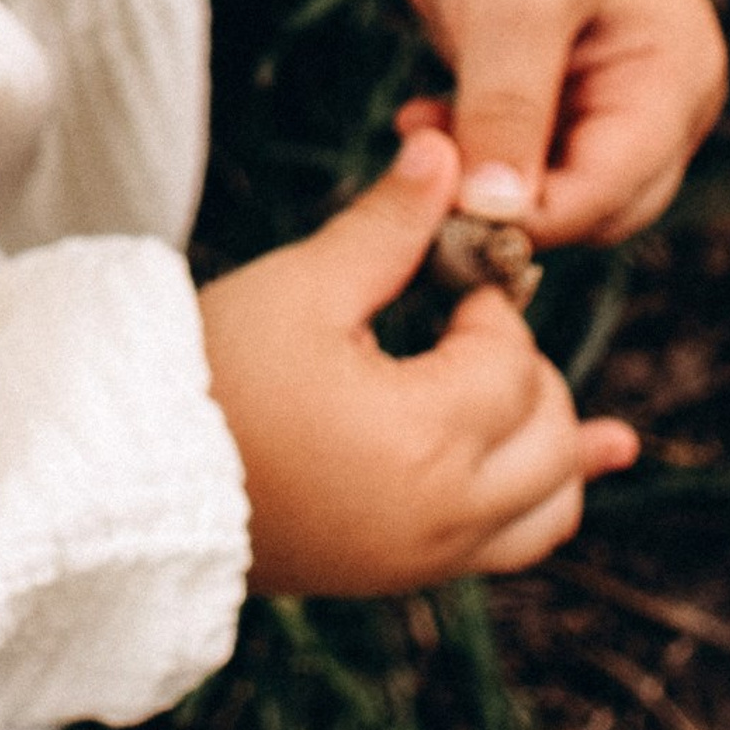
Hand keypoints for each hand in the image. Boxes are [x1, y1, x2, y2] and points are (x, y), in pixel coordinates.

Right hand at [198, 127, 637, 593]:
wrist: (134, 479)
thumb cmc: (212, 375)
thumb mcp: (301, 287)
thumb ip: (387, 226)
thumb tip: (449, 154)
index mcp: (422, 439)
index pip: (510, 359)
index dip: (484, 306)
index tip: (439, 274)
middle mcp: (445, 515)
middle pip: (550, 432)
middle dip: (521, 364)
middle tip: (454, 320)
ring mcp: (429, 557)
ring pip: (555, 503)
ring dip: (553, 437)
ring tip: (519, 381)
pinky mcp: (406, 574)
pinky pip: (518, 545)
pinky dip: (551, 496)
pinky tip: (596, 455)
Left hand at [393, 0, 725, 247]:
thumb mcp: (511, 10)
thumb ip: (507, 114)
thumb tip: (495, 214)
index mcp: (677, 77)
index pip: (615, 190)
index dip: (537, 216)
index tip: (453, 220)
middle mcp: (663, 101)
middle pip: (598, 207)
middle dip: (514, 206)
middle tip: (430, 183)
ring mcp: (616, 100)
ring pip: (559, 191)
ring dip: (488, 181)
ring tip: (423, 134)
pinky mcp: (564, 96)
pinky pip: (529, 161)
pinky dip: (476, 157)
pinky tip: (425, 122)